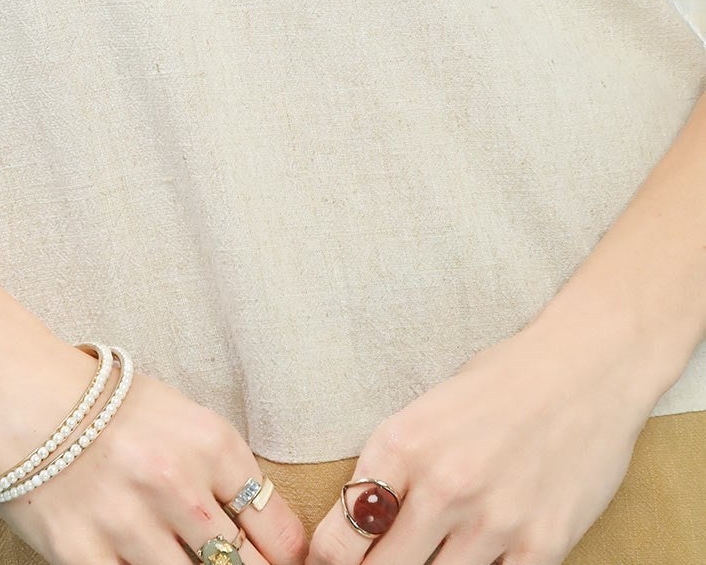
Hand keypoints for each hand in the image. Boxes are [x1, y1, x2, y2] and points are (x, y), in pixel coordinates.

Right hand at [0, 344, 310, 564]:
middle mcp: (175, 484)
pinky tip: (140, 563)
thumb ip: (222, 473)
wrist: (23, 398)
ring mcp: (128, 523)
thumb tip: (264, 537)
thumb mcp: (181, 419)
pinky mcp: (84, 554)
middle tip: (232, 563)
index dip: (284, 560)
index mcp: (209, 443)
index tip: (274, 563)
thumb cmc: (107, 406)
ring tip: (177, 556)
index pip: (280, 532)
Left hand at [304, 315, 649, 564]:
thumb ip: (392, 469)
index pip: (339, 538)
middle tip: (377, 562)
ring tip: (435, 552)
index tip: (331, 564)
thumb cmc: (500, 383)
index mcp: (402, 443)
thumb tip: (356, 525)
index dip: (328, 561)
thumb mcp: (426, 411)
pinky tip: (481, 557)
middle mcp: (442, 485)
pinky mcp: (541, 544)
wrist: (585, 368)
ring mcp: (493, 520)